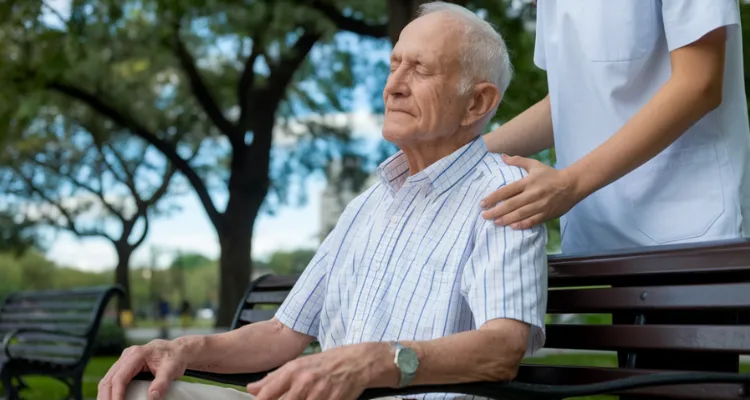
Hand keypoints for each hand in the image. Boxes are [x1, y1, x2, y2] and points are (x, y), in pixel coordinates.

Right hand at [97, 339, 187, 399]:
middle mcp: (127, 356)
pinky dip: (110, 391)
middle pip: (108, 379)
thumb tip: (152, 397)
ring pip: (107, 379)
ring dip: (105, 395)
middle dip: (106, 397)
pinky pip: (112, 379)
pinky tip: (112, 399)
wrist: (177, 350)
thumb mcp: (172, 369)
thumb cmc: (175, 358)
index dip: (116, 394)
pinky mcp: (125, 366)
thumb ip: (162, 383)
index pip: (120, 378)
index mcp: (137, 354)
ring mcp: (124, 360)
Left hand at [246, 343, 393, 399]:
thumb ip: (273, 379)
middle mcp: (304, 382)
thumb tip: (251, 389)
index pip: (267, 394)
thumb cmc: (325, 364)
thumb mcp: (298, 365)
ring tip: (305, 398)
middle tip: (287, 399)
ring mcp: (319, 393)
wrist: (356, 361)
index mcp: (292, 371)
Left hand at [480, 154, 581, 228]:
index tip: (482, 203)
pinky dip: (523, 224)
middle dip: (496, 211)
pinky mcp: (547, 214)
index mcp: (528, 182)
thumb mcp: (535, 165)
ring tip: (495, 222)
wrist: (572, 185)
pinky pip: (533, 220)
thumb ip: (518, 161)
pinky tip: (513, 227)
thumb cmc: (551, 175)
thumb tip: (503, 157)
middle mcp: (533, 194)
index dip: (494, 197)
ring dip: (507, 219)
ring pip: (521, 214)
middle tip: (484, 216)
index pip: (507, 190)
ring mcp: (540, 205)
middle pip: (511, 204)